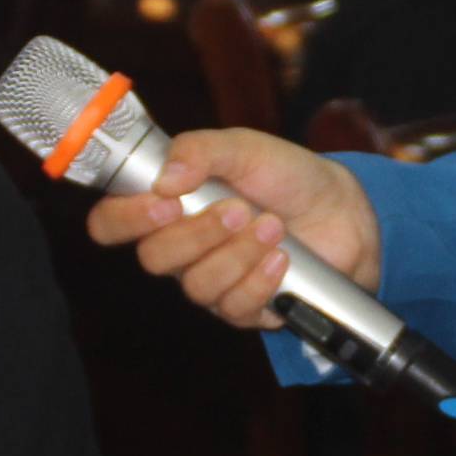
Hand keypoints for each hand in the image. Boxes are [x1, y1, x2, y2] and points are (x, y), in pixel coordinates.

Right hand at [87, 129, 377, 332]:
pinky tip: (282, 258)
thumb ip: (200, 151)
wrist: (344, 210)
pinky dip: (260, 280)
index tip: (164, 203)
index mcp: (167, 206)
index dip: (124, 219)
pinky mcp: (245, 308)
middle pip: (154, 259)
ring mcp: (212, 280)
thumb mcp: (245, 148)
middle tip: (238, 208)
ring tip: (273, 227)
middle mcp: (182, 248)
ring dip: (237, 254)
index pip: (111, 224)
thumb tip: (165, 178)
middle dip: (198, 233)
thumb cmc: (286, 176)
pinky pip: (234, 308)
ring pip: (196, 285)